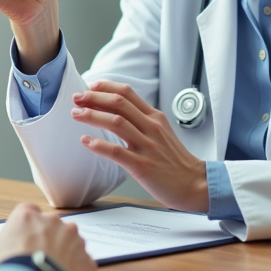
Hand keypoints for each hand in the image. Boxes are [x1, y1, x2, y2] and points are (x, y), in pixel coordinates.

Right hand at [0, 203, 96, 270]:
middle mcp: (53, 222)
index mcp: (27, 216)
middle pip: (50, 226)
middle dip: (45, 239)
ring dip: (63, 254)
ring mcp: (74, 240)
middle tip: (35, 259)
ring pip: (70, 243)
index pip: (27, 211)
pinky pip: (82, 264)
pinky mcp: (88, 260)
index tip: (22, 239)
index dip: (25, 225)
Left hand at [71, 81, 208, 213]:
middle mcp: (151, 127)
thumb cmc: (175, 160)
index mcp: (155, 117)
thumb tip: (117, 112)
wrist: (194, 184)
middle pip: (118, 103)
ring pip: (116, 122)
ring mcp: (147, 146)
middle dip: (94, 98)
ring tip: (76, 114)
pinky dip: (98, 144)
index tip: (90, 86)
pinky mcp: (142, 166)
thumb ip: (142, 120)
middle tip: (76, 98)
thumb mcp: (162, 132)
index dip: (106, 87)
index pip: (127, 93)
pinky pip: (117, 152)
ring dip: (92, 116)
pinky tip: (86, 140)